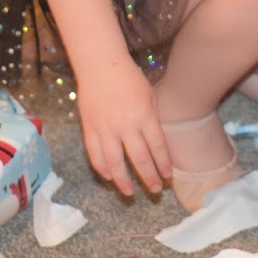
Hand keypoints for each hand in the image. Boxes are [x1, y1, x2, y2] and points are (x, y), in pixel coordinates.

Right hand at [74, 60, 172, 196]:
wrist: (101, 65)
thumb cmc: (129, 78)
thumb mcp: (150, 96)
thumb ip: (152, 120)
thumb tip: (156, 146)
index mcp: (144, 115)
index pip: (156, 147)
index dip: (163, 164)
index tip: (168, 176)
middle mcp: (125, 124)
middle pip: (139, 158)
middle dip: (148, 177)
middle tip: (155, 190)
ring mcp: (105, 127)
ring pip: (115, 162)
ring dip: (123, 180)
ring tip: (130, 192)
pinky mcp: (89, 128)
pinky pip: (95, 154)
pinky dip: (102, 168)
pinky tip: (109, 177)